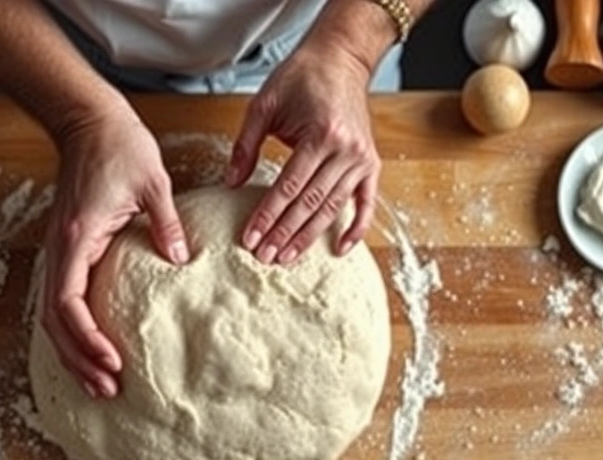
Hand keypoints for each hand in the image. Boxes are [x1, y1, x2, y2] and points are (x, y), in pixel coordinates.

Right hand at [43, 111, 189, 398]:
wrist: (87, 121)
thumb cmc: (118, 146)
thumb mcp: (152, 182)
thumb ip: (166, 224)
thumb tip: (181, 261)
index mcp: (78, 236)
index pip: (68, 302)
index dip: (87, 337)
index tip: (111, 360)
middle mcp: (60, 249)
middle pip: (55, 321)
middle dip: (79, 358)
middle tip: (108, 389)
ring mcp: (60, 250)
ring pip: (54, 315)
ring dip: (74, 350)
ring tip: (101, 381)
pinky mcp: (68, 249)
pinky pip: (62, 300)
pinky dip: (74, 330)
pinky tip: (92, 348)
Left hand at [225, 44, 380, 264]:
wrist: (340, 58)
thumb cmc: (301, 77)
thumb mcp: (264, 104)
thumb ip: (246, 145)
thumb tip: (231, 183)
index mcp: (321, 134)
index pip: (288, 187)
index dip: (268, 215)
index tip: (250, 237)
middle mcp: (346, 150)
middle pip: (310, 203)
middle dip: (284, 233)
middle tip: (264, 257)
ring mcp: (362, 159)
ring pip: (333, 208)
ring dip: (309, 236)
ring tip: (286, 257)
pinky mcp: (371, 164)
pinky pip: (366, 203)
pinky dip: (356, 228)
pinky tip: (339, 249)